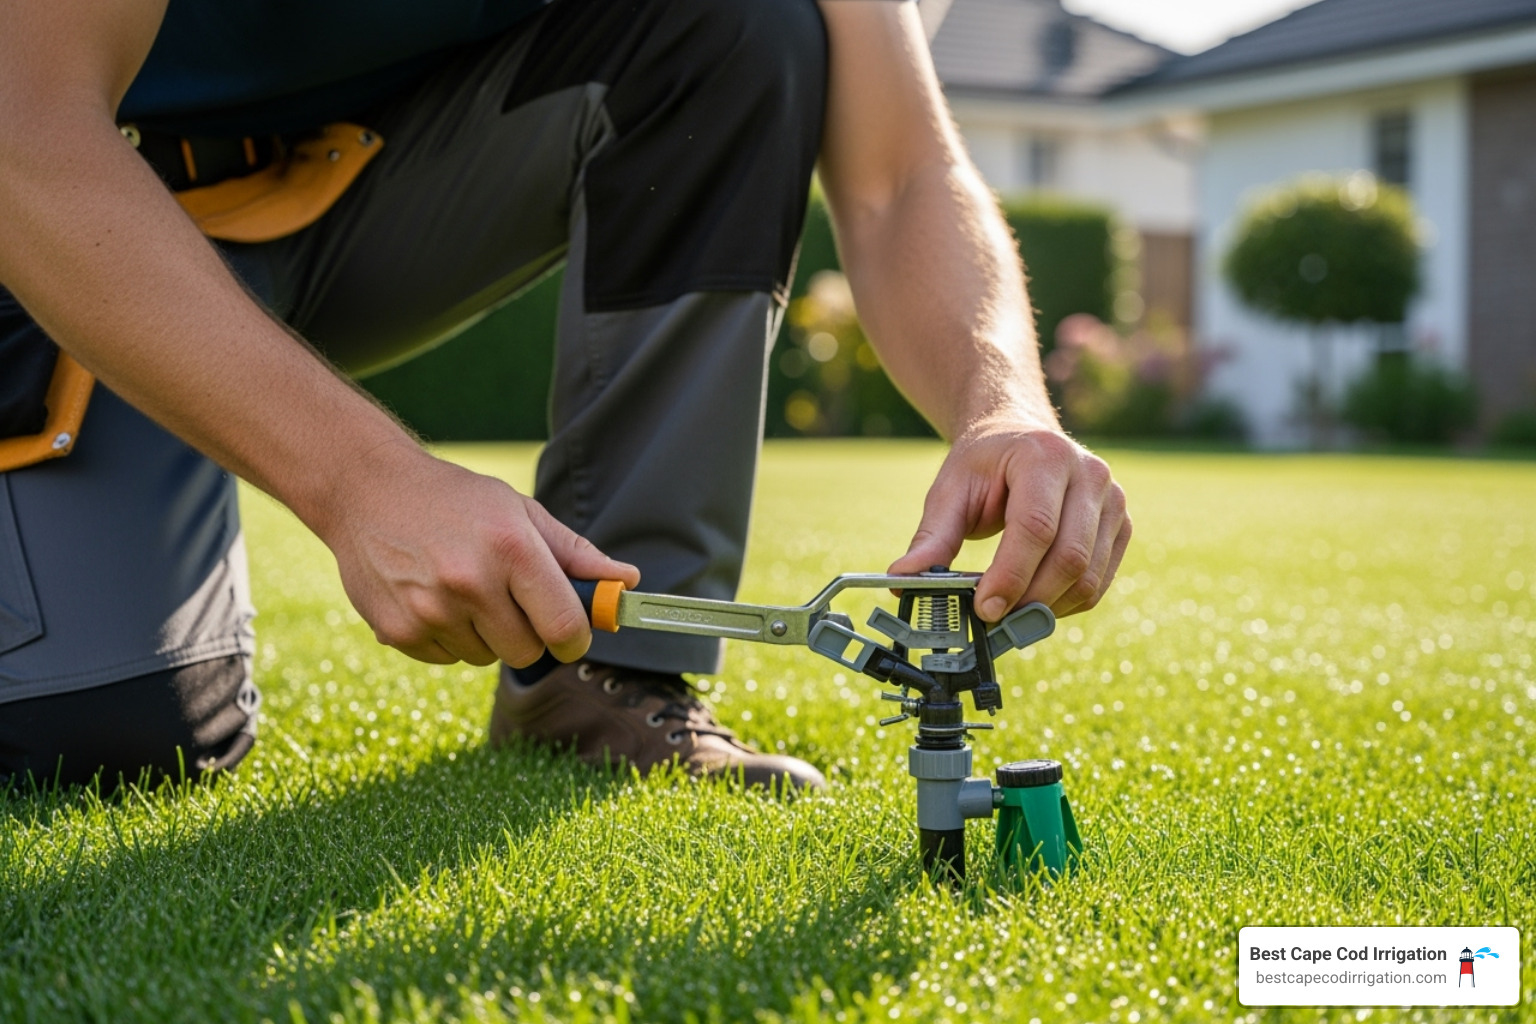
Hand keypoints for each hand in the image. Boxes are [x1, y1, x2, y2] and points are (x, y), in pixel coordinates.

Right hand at [315, 443, 640, 666]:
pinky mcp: (397, 632)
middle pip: (527, 652)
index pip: (564, 625)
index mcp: (511, 549)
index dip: (575, 638)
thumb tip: (626, 583)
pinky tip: (432, 597)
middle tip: (509, 600)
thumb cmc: (458, 501)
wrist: (367, 490)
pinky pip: (447, 660)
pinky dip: (448, 639)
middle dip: (528, 635)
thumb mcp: (520, 512)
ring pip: (485, 657)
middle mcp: (470, 582)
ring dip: (485, 635)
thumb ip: (575, 553)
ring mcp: (430, 611)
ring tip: (462, 589)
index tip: (571, 634)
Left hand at [889, 421, 1129, 619]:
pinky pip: (1099, 582)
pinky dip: (1065, 604)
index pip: (1036, 527)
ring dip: (1046, 608)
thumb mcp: (951, 490)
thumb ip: (932, 537)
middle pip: (1069, 557)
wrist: (1021, 438)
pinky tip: (1033, 600)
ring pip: (1089, 578)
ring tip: (1009, 611)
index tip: (984, 608)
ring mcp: (1114, 500)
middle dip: (1028, 599)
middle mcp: (1090, 474)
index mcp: (1045, 456)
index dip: (1011, 575)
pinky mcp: (1122, 525)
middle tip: (992, 618)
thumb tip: (902, 581)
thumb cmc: (984, 464)